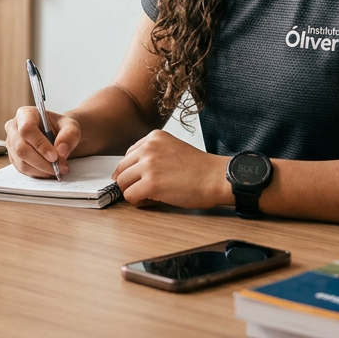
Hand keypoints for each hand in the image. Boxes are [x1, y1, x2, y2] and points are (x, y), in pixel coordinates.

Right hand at [4, 106, 79, 178]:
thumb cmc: (61, 128)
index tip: (55, 156)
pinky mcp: (14, 158)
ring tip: (59, 169)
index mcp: (25, 114)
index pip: (27, 129)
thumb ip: (69, 135)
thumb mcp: (71, 127)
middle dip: (42, 162)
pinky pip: (23, 170)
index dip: (40, 144)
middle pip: (21, 148)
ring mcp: (11, 144)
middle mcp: (14, 128)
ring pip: (22, 162)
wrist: (58, 136)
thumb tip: (61, 150)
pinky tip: (50, 171)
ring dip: (42, 170)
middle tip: (60, 167)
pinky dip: (39, 173)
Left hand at [112, 130, 231, 208]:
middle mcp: (148, 147)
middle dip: (131, 182)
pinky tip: (153, 201)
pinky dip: (138, 202)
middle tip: (144, 190)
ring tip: (151, 195)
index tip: (140, 179)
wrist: (216, 177)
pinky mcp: (150, 183)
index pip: (128, 155)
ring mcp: (148, 164)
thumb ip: (152, 156)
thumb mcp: (172, 150)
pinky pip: (130, 196)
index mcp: (154, 137)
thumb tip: (129, 176)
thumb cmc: (200, 169)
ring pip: (122, 183)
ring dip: (133, 192)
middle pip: (121, 169)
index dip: (133, 171)